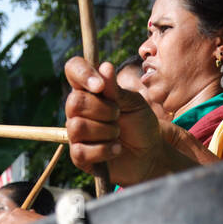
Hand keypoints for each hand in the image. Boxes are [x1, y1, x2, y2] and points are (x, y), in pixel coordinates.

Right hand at [64, 57, 165, 185]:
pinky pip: (81, 151)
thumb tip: (105, 67)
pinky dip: (104, 150)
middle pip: (74, 102)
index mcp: (90, 90)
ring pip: (77, 127)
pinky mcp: (79, 156)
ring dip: (106, 131)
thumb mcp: (134, 103)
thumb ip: (117, 90)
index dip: (82, 73)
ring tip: (118, 134)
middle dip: (103, 110)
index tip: (100, 86)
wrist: (149, 154)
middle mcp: (78, 110)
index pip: (73, 69)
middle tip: (119, 116)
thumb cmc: (140, 124)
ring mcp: (76, 133)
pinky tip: (117, 149)